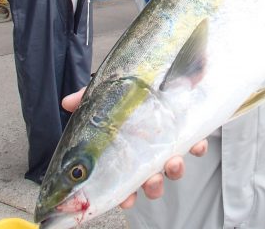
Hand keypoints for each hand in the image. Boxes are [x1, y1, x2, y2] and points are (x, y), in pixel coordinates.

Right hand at [62, 89, 207, 204]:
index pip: (126, 178)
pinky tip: (197, 144)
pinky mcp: (191, 128)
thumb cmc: (132, 87)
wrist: (164, 64)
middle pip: (152, 178)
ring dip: (174, 169)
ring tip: (173, 162)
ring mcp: (171, 140)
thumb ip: (88, 98)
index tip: (126, 199)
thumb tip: (66, 102)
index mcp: (130, 147)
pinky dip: (198, 147)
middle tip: (152, 182)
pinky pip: (197, 144)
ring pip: (174, 166)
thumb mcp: (109, 91)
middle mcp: (151, 148)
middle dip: (152, 185)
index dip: (126, 193)